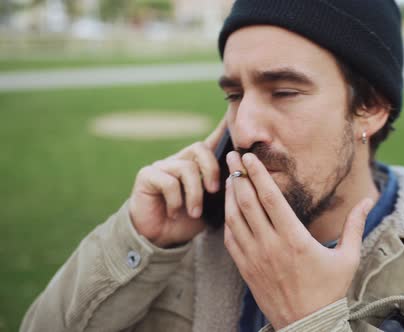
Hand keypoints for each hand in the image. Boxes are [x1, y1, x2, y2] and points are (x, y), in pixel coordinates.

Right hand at [128, 118, 226, 247]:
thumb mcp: (213, 205)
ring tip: (194, 212)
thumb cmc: (189, 221)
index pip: (212, 141)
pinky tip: (175, 213)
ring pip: (186, 168)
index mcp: (197, 164)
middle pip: (200, 148)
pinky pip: (168, 181)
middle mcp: (179, 159)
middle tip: (214, 190)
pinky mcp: (147, 176)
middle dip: (211, 169)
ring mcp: (162, 166)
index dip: (223, 129)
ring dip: (194, 194)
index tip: (234, 117)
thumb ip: (224, 189)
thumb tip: (242, 176)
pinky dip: (176, 201)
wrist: (161, 239)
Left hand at [223, 151, 373, 328]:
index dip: (258, 174)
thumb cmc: (329, 292)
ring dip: (231, 195)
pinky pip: (231, 238)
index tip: (249, 156)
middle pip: (248, 202)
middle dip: (239, 175)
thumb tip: (368, 200)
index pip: (271, 198)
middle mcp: (270, 246)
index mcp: (295, 240)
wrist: (306, 326)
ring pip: (235, 219)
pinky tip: (230, 208)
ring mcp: (254, 258)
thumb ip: (355, 226)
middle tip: (232, 155)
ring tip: (231, 176)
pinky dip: (228, 219)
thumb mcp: (348, 258)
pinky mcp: (246, 269)